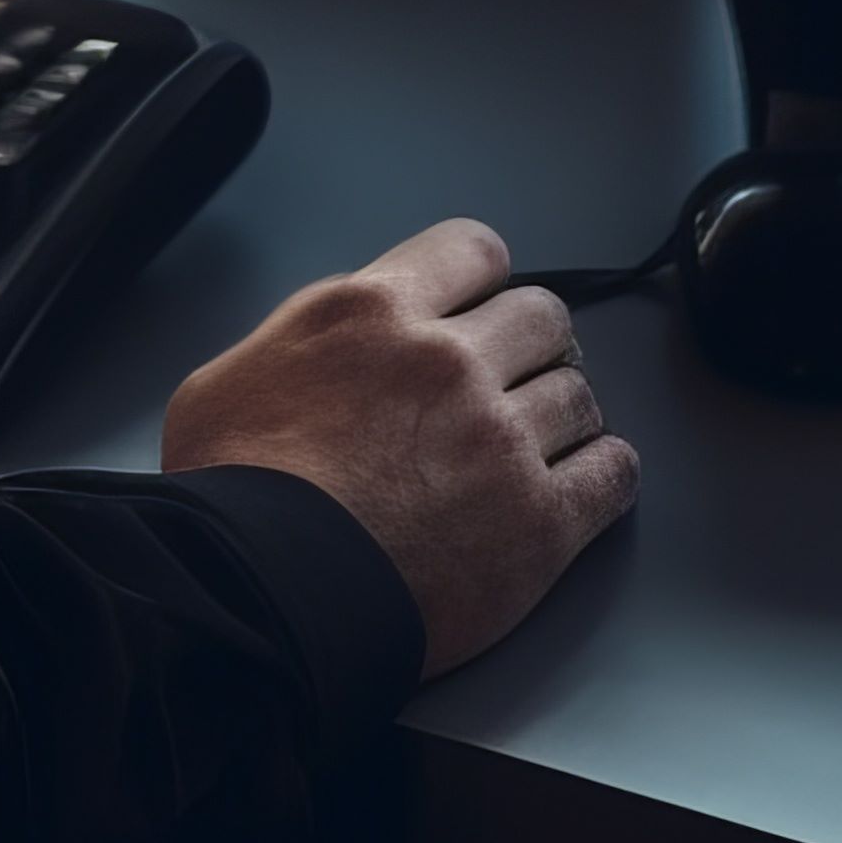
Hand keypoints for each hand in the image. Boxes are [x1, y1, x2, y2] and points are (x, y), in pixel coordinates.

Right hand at [158, 218, 635, 675]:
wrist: (260, 593)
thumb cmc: (230, 497)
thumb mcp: (229, 379)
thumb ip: (296, 346)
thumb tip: (320, 357)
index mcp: (374, 312)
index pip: (474, 249)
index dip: (483, 280)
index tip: (481, 309)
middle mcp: (450, 360)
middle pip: (544, 317)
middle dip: (532, 346)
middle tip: (514, 381)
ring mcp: (501, 440)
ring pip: (580, 395)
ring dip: (563, 417)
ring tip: (538, 446)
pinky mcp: (538, 523)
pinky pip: (613, 474)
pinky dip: (604, 475)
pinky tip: (582, 487)